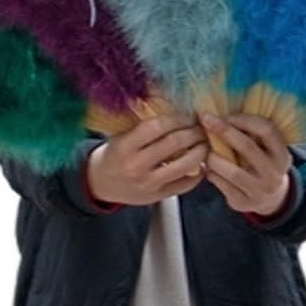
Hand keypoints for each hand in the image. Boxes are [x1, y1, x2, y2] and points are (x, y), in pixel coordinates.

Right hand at [85, 114, 208, 206]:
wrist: (100, 183)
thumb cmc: (114, 154)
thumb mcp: (120, 136)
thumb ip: (143, 126)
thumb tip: (175, 108)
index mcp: (125, 146)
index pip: (157, 127)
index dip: (178, 118)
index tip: (189, 114)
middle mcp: (136, 165)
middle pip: (173, 144)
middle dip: (193, 132)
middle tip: (202, 126)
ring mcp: (148, 184)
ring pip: (184, 166)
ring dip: (200, 152)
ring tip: (205, 143)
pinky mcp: (157, 197)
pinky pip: (184, 185)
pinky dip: (197, 173)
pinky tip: (202, 163)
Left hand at [199, 113, 292, 216]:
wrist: (272, 199)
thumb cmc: (263, 164)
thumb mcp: (267, 151)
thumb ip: (253, 135)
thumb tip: (222, 111)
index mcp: (282, 155)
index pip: (267, 130)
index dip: (245, 119)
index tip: (226, 114)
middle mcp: (274, 173)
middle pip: (248, 147)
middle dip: (224, 131)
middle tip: (206, 119)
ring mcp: (260, 190)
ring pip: (233, 171)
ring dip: (214, 156)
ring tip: (204, 149)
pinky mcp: (244, 202)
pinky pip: (222, 185)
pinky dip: (211, 173)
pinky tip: (206, 166)